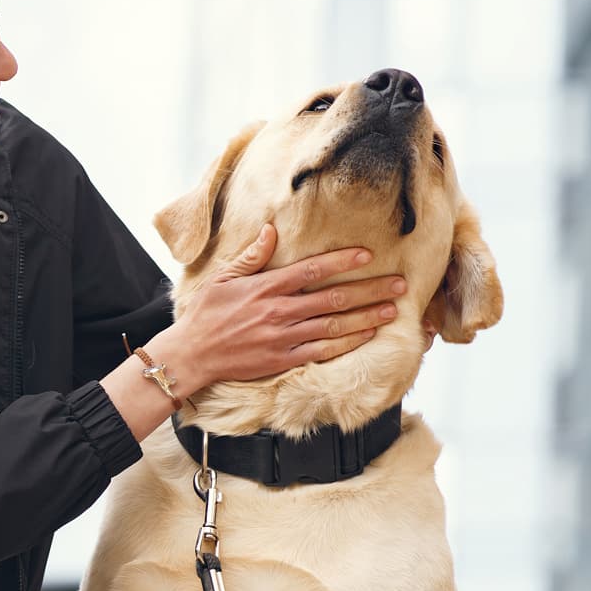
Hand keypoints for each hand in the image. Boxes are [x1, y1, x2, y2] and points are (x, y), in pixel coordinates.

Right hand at [150, 224, 405, 392]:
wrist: (191, 354)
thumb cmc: (206, 314)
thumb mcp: (223, 278)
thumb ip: (251, 256)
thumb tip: (271, 230)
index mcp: (266, 288)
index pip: (311, 270)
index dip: (341, 261)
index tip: (367, 255)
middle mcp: (279, 312)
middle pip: (333, 299)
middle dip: (369, 291)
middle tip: (399, 285)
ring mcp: (283, 338)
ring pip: (334, 326)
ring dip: (366, 318)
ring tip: (392, 310)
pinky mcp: (283, 360)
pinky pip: (322, 351)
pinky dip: (347, 343)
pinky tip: (367, 336)